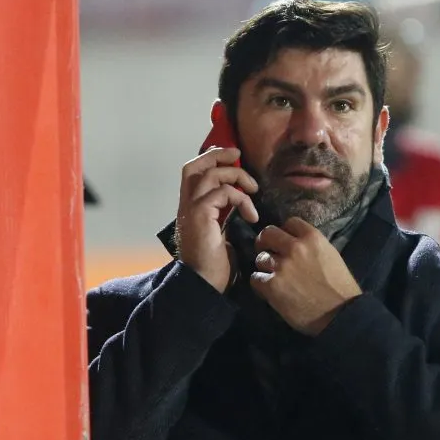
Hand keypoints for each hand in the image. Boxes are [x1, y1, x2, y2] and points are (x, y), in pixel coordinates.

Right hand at [176, 147, 259, 292]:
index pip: (193, 173)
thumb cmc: (214, 266)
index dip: (209, 159)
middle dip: (217, 155)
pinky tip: (251, 216)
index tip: (232, 158)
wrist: (203, 284)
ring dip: (237, 177)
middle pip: (195, 166)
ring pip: (211, 175)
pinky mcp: (200, 215)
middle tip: (238, 156)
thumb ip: (223, 215)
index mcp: (190, 209)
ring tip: (254, 191)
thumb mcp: (220, 234)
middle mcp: (186, 205)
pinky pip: (223, 192)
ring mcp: (191, 209)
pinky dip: (242, 199)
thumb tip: (240, 201)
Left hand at [250, 217, 362, 335]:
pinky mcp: (271, 285)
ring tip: (272, 276)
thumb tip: (294, 243)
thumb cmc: (340, 288)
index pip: (289, 222)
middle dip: (265, 243)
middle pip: (267, 234)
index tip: (284, 241)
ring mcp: (282, 266)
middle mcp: (295, 248)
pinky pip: (255, 278)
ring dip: (264, 267)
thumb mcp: (330, 256)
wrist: (340, 314)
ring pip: (260, 258)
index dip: (284, 232)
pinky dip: (260, 284)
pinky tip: (269, 290)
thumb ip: (311, 246)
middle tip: (267, 252)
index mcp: (313, 238)